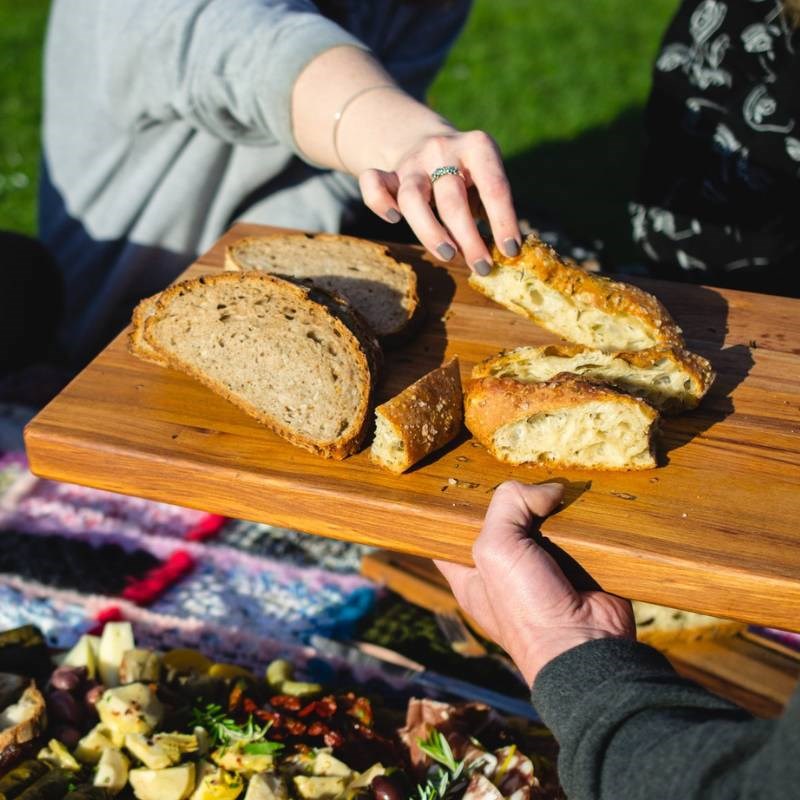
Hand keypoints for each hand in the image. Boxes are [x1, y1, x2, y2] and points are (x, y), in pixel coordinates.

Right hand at [358, 129, 520, 273]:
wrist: (424, 139)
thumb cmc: (465, 174)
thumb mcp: (486, 180)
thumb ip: (493, 209)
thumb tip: (505, 254)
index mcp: (477, 147)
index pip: (494, 187)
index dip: (504, 221)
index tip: (511, 250)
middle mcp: (442, 149)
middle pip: (452, 199)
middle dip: (469, 238)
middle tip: (482, 266)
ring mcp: (412, 162)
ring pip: (412, 198)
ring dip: (430, 231)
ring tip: (449, 256)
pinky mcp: (387, 173)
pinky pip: (373, 184)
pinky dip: (379, 203)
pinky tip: (393, 219)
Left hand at [435, 481, 634, 685]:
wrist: (586, 646)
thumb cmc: (527, 609)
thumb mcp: (496, 549)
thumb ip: (507, 505)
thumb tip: (549, 490)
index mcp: (473, 571)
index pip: (455, 533)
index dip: (460, 508)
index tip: (470, 482)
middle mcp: (506, 569)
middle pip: (507, 518)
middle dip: (518, 499)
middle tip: (527, 481)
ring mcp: (546, 567)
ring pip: (548, 520)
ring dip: (558, 507)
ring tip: (563, 493)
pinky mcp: (581, 566)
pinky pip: (581, 533)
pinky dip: (586, 521)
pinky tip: (586, 507)